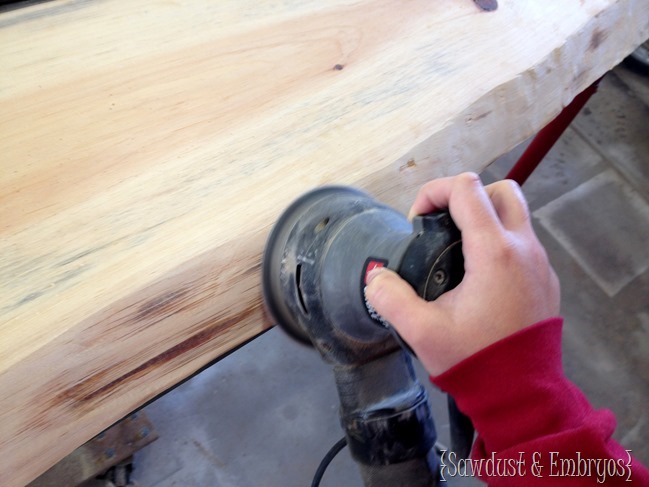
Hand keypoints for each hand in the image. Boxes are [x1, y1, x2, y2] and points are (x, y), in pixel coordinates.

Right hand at [365, 172, 559, 375]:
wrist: (522, 395)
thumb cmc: (473, 360)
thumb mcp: (422, 331)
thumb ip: (391, 298)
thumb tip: (375, 276)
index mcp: (494, 252)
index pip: (467, 188)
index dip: (434, 192)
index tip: (417, 222)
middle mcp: (524, 248)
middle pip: (501, 190)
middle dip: (466, 196)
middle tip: (441, 226)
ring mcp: (541, 263)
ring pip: (516, 215)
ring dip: (485, 218)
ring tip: (456, 253)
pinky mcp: (547, 280)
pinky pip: (523, 243)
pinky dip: (499, 243)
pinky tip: (479, 278)